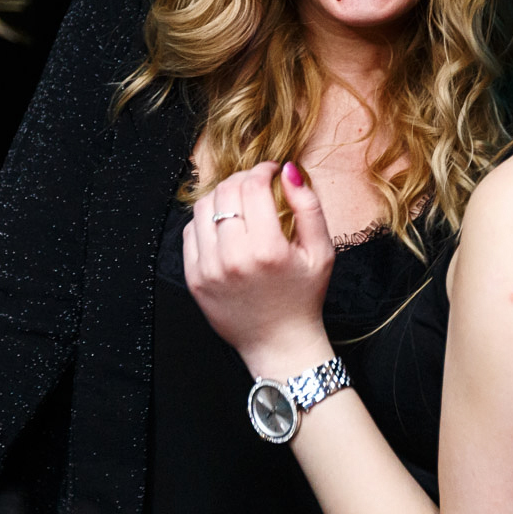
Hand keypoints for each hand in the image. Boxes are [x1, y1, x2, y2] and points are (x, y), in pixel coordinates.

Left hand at [184, 161, 336, 377]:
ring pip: (203, 208)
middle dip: (242, 178)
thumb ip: (308, 206)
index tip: (272, 171)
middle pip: (225, 192)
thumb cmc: (304, 296)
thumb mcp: (321, 251)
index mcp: (267, 249)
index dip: (263, 170)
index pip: (252, 186)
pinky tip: (224, 226)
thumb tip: (288, 170)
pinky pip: (190, 232)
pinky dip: (206, 220)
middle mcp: (233, 257)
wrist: (279, 343)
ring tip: (239, 201)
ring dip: (222, 196)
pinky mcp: (194, 278)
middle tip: (256, 183)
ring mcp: (208, 269)